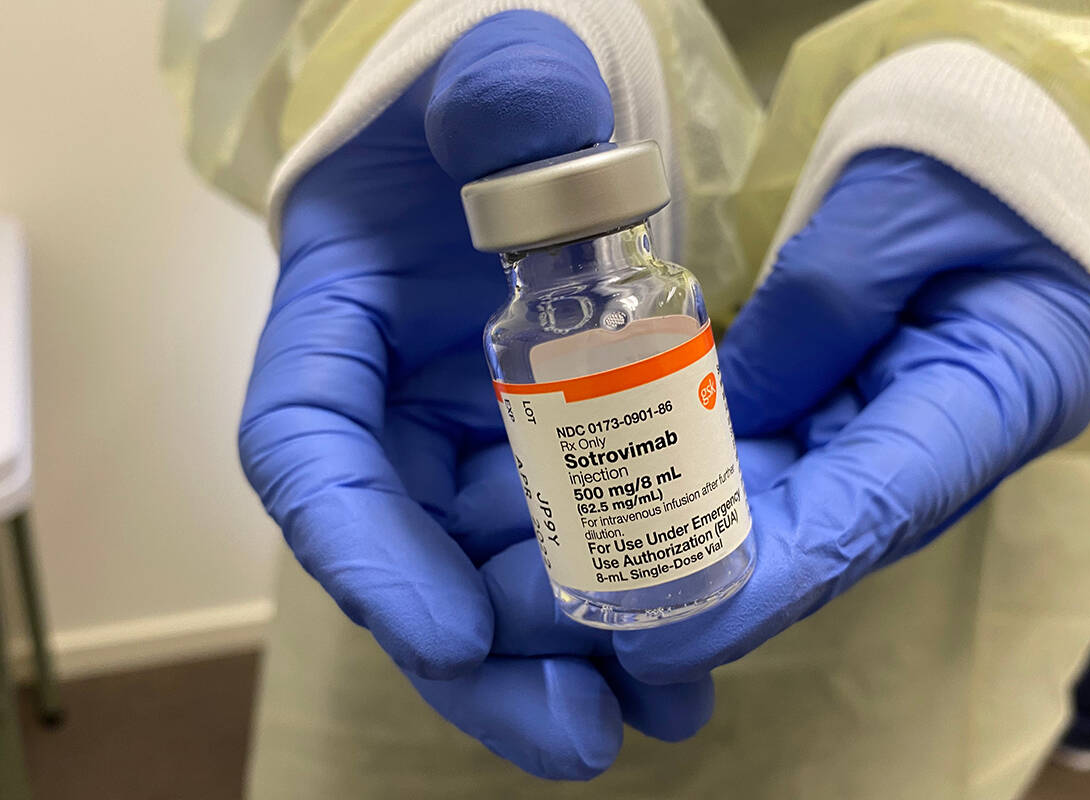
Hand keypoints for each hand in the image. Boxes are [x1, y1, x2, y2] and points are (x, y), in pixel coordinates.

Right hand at [239, 10, 708, 778]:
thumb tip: (531, 123)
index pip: (313, 454)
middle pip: (407, 558)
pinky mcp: (538, 460)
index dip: (365, 554)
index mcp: (336, 327)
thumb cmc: (497, 113)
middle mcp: (390, 410)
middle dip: (483, 659)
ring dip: (562, 662)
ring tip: (656, 718)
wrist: (536, 145)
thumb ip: (506, 101)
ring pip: (488, 579)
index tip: (447, 634)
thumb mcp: (498, 86)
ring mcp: (464, 445)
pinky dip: (613, 614)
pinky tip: (683, 672)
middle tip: (577, 733)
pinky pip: (563, 551)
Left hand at [611, 149, 1089, 682]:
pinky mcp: (848, 414)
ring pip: (786, 503)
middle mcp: (939, 447)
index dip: (765, 586)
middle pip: (814, 532)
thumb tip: (715, 416)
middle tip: (591, 597)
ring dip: (690, 528)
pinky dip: (704, 471)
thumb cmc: (974, 164)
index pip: (867, 517)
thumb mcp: (894, 209)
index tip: (669, 635)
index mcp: (995, 398)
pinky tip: (625, 479)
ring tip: (587, 547)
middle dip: (704, 573)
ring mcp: (890, 436)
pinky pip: (775, 456)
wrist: (1002, 155)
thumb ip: (813, 311)